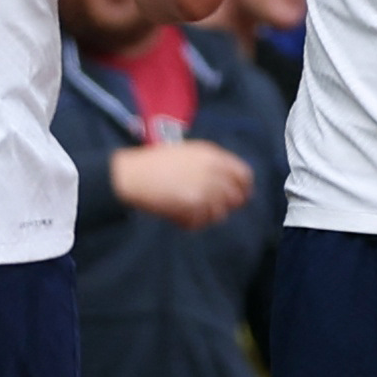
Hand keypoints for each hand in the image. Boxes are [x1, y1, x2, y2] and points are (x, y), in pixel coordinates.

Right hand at [110, 139, 254, 228]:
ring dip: (206, 216)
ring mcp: (204, 189)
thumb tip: (232, 182)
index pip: (244, 174)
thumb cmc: (156, 163)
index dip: (244, 188)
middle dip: (226, 206)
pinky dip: (191, 223)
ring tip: (189, 212)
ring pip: (220, 214)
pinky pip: (201, 223)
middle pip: (236, 197)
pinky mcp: (193, 206)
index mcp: (212, 155)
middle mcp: (213, 171)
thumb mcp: (189, 153)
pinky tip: (178, 217)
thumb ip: (212, 163)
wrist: (132, 175)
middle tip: (211, 210)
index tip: (239, 196)